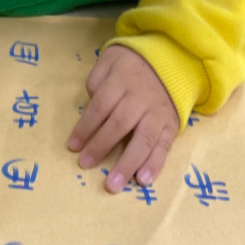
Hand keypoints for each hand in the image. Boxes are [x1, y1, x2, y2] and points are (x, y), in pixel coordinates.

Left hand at [68, 45, 178, 192]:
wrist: (171, 61)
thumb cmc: (132, 64)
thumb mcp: (110, 59)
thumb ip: (97, 80)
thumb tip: (91, 104)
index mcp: (122, 81)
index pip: (100, 106)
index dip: (85, 127)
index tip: (73, 146)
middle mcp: (141, 99)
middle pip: (120, 124)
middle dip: (101, 146)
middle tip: (85, 165)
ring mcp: (157, 114)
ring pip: (143, 140)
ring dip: (127, 164)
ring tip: (113, 184)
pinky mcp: (171, 125)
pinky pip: (164, 146)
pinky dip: (155, 164)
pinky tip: (143, 180)